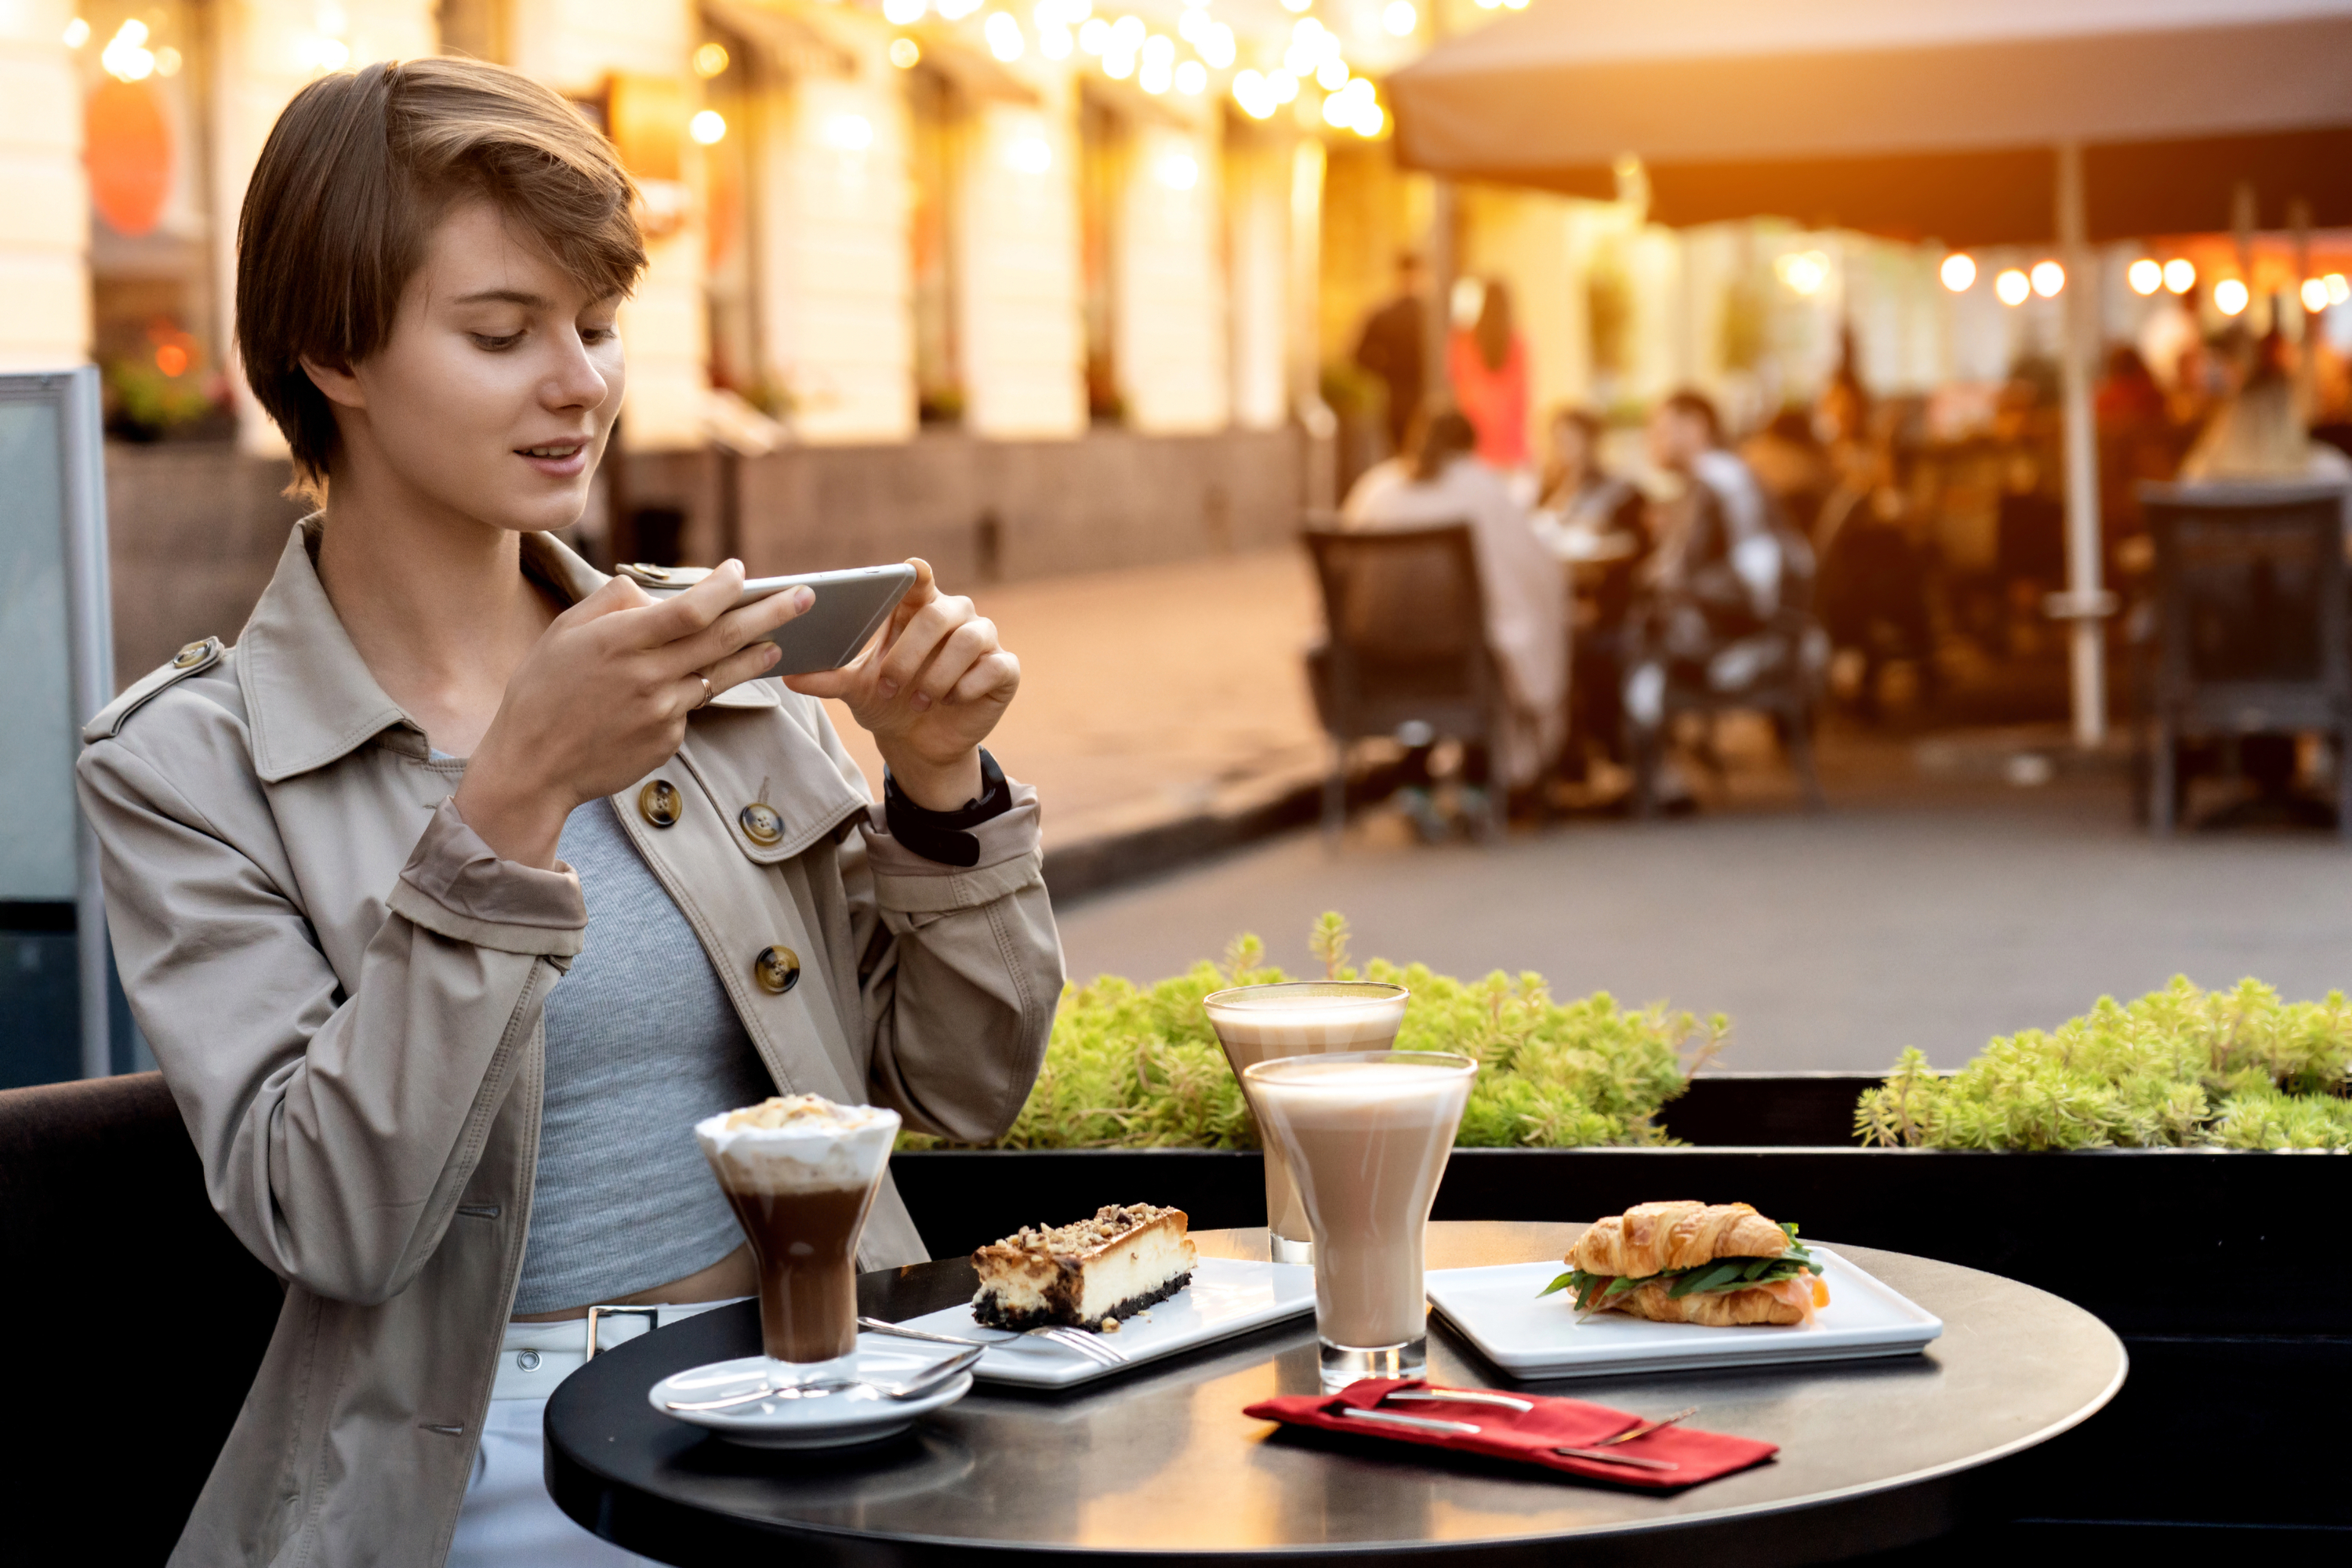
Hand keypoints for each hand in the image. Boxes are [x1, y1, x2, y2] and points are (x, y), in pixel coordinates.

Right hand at [456, 561, 810, 866]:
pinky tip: (705, 681)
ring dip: (755, 655)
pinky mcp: (667, 741)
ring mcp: (661, 712)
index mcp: (618, 642)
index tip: (741, 571)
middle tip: (806, 597)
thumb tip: (651, 590)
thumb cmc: (542, 691)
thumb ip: (610, 604)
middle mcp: (646, 676)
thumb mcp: (563, 633)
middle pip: (723, 639)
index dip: (724, 588)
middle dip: (771, 613)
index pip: (690, 609)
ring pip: (721, 676)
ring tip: (778, 641)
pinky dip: (699, 690)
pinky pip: (693, 707)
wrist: (532, 766)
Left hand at [787, 558, 1019, 809]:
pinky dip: (968, 685)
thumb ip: (828, 677)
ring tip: (920, 700)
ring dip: (938, 673)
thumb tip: (788, 674)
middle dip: (909, 652)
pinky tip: (952, 700)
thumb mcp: (856, 690)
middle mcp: (954, 615)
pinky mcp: (1004, 669)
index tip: (910, 572)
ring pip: (969, 638)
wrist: (920, 743)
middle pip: (938, 613)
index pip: (919, 577)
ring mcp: (983, 639)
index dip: (916, 573)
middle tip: (889, 686)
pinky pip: (994, 666)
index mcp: (917, 608)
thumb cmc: (889, 702)